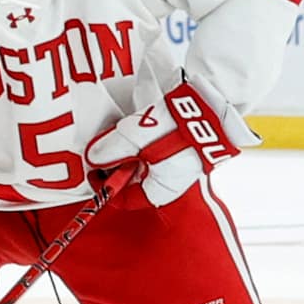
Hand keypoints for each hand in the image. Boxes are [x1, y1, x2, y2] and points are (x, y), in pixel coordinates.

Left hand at [85, 75, 258, 207]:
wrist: (211, 103)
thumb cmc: (176, 127)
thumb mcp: (133, 139)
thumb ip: (110, 151)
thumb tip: (93, 158)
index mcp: (159, 192)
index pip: (124, 200)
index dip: (104, 186)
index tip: (92, 170)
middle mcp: (169, 184)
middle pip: (132, 181)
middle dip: (115, 165)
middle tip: (102, 148)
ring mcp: (177, 166)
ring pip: (142, 164)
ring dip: (128, 151)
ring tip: (120, 133)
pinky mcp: (182, 149)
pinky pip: (154, 151)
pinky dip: (142, 142)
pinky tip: (138, 126)